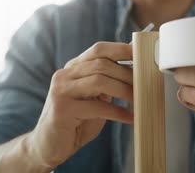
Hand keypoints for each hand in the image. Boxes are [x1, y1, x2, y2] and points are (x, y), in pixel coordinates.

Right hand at [27, 42, 133, 168]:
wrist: (48, 145)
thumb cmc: (76, 121)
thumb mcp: (93, 97)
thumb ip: (107, 83)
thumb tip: (135, 71)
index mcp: (73, 68)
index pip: (98, 50)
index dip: (121, 49)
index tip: (141, 55)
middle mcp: (65, 75)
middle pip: (102, 64)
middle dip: (127, 74)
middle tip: (145, 84)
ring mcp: (61, 91)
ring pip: (99, 81)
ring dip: (124, 90)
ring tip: (139, 100)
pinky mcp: (62, 109)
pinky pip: (97, 107)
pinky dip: (118, 112)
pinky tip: (130, 117)